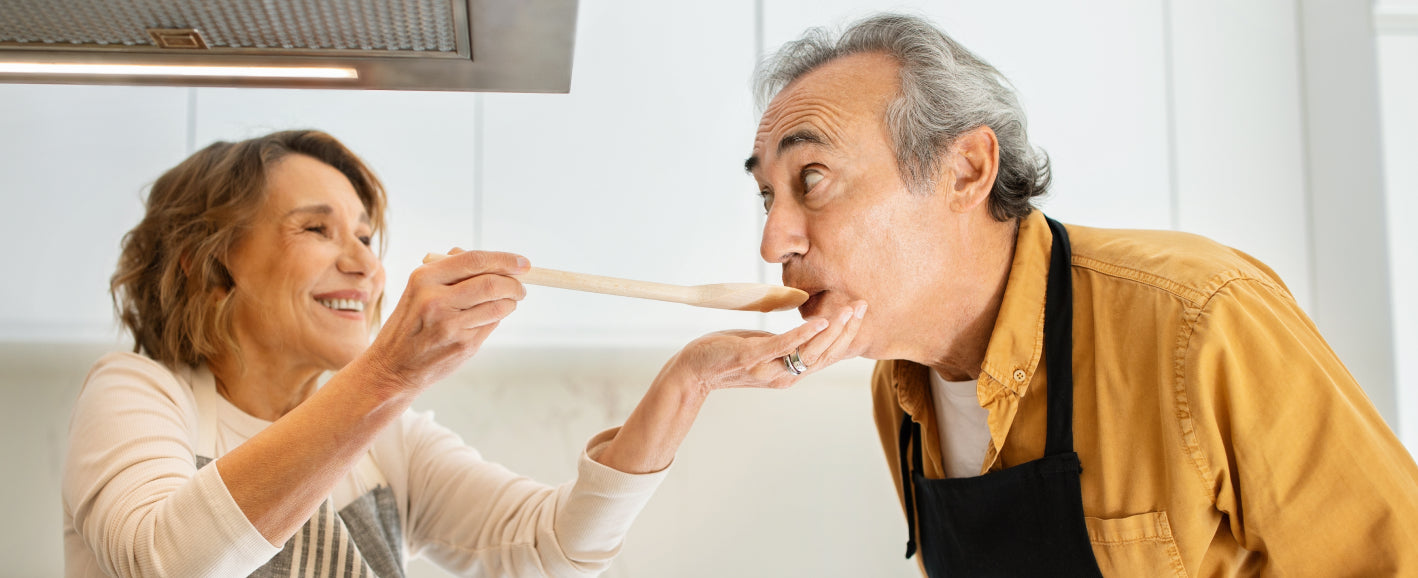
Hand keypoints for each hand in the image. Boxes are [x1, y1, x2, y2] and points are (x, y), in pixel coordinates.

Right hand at [359, 248, 527, 393]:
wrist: (393, 366)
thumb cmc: (409, 324)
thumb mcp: (417, 290)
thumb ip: (449, 270)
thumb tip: (490, 260)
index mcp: (424, 278)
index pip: (474, 260)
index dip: (504, 259)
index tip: (523, 262)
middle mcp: (437, 300)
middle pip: (492, 283)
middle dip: (514, 284)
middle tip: (521, 287)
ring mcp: (451, 325)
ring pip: (498, 305)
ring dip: (510, 302)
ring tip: (508, 301)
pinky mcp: (463, 345)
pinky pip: (492, 324)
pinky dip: (496, 318)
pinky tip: (488, 318)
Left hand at [666, 300, 867, 397]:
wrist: (694, 370)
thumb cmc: (729, 356)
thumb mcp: (766, 349)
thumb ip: (789, 345)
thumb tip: (809, 330)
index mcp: (790, 374)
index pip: (828, 356)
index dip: (847, 335)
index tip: (861, 312)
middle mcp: (784, 376)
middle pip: (825, 354)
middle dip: (847, 329)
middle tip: (862, 305)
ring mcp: (768, 369)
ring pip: (810, 351)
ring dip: (832, 329)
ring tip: (848, 310)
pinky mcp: (752, 357)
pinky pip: (783, 346)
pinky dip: (804, 334)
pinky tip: (819, 321)